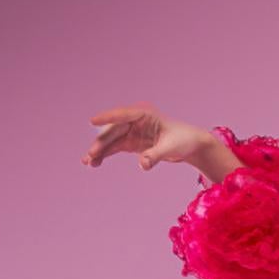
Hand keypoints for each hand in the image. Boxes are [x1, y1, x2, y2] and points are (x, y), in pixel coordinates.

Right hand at [81, 102, 214, 171]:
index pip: (122, 115)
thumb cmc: (183, 140)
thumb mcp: (171, 147)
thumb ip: (155, 155)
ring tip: (87, 162)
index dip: (107, 118)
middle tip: (91, 155)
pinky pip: (115, 148)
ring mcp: (132, 131)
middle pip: (113, 130)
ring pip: (111, 140)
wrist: (190, 145)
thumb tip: (142, 165)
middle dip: (101, 142)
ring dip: (99, 150)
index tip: (92, 121)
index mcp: (144, 114)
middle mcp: (135, 120)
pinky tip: (95, 163)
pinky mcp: (131, 142)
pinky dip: (105, 155)